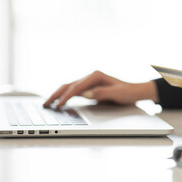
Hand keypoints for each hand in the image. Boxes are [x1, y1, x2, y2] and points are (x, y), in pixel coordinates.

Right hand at [44, 71, 158, 107]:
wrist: (135, 92)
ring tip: (47, 104)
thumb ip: (102, 93)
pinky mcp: (89, 88)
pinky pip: (74, 92)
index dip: (66, 96)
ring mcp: (89, 82)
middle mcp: (91, 77)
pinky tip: (59, 102)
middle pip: (69, 85)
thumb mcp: (117, 94)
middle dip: (56, 94)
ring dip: (58, 95)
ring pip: (69, 88)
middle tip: (46, 104)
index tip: (59, 105)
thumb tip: (86, 94)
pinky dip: (65, 97)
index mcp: (96, 76)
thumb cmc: (128, 92)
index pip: (76, 87)